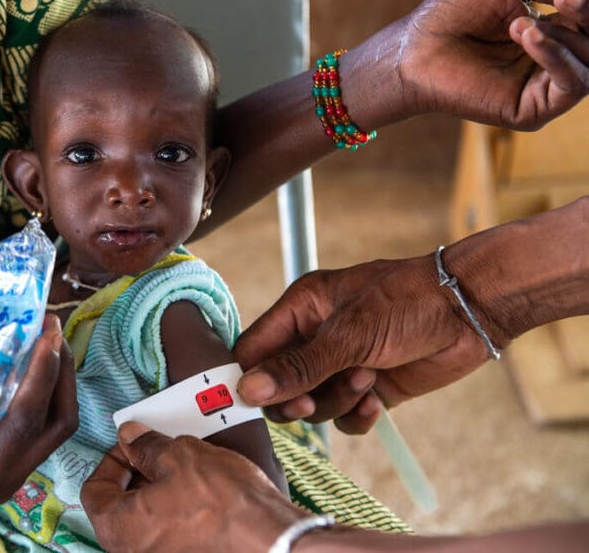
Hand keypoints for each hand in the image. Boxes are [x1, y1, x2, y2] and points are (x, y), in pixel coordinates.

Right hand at [0, 315, 77, 512]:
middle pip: (54, 427)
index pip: (22, 426)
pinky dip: (43, 388)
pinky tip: (32, 357)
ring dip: (58, 379)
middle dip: (61, 374)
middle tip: (51, 327)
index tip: (46, 336)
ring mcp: (7, 473)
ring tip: (47, 336)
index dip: (40, 378)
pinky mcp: (6, 458)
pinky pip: (39, 423)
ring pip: (54, 426)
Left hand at [82, 423, 304, 552]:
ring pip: (147, 524)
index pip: (95, 491)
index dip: (112, 461)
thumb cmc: (225, 503)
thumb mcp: (181, 457)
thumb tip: (130, 436)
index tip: (133, 445)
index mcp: (119, 530)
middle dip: (137, 476)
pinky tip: (201, 497)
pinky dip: (177, 515)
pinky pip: (170, 537)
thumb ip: (147, 446)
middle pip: (120, 509)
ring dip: (159, 495)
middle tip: (160, 453)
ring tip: (185, 471)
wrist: (274, 540)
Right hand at [234, 255, 496, 433]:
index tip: (251, 400)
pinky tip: (377, 401)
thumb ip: (298, 367)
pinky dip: (358, 416)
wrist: (470, 310)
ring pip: (313, 405)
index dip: (248, 377)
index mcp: (300, 310)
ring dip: (336, 401)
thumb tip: (248, 390)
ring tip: (367, 380)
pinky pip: (345, 417)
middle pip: (278, 385)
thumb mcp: (349, 334)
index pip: (253, 350)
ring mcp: (341, 365)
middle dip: (294, 398)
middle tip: (309, 402)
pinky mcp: (369, 388)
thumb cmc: (408, 302)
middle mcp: (315, 338)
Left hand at [398, 0, 588, 129]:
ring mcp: (547, 88)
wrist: (415, 48)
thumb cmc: (453, 14)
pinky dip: (557, 56)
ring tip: (520, 24)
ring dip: (566, 35)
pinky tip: (528, 35)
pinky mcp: (534, 111)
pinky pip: (572, 85)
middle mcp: (556, 61)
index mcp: (556, 32)